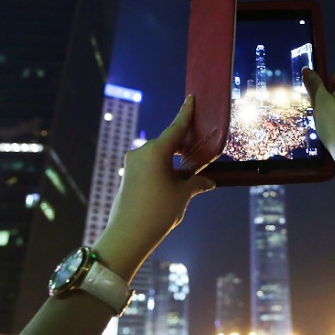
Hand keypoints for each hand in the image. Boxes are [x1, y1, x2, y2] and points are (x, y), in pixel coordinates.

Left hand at [95, 96, 214, 279]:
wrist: (128, 236)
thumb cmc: (158, 212)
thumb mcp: (183, 195)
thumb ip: (196, 183)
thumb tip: (207, 181)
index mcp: (156, 151)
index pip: (176, 127)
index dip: (186, 113)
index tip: (191, 98)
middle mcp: (141, 152)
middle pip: (168, 142)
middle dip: (184, 146)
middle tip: (200, 151)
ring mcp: (132, 164)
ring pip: (158, 156)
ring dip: (173, 161)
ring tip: (189, 175)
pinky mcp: (127, 175)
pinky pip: (149, 166)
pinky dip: (163, 169)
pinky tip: (173, 182)